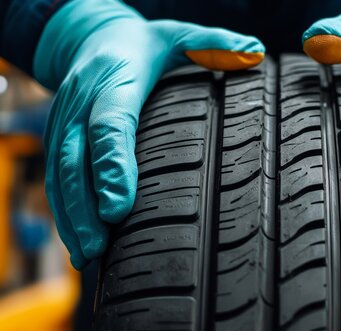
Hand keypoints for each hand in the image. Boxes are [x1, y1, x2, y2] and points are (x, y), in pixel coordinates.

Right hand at [34, 0, 263, 268]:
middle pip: (76, 159)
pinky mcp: (58, 137)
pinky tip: (77, 241)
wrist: (89, 36)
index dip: (111, 165)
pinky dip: (62, 211)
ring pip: (60, 174)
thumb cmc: (142, 45)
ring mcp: (64, 122)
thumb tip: (256, 51)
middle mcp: (82, 103)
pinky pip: (54, 177)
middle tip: (99, 244)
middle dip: (85, 205)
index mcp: (114, 81)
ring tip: (86, 254)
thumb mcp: (177, 35)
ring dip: (70, 216)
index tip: (116, 207)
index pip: (110, 125)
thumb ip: (214, 44)